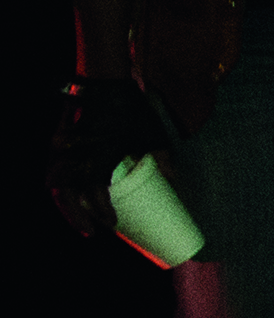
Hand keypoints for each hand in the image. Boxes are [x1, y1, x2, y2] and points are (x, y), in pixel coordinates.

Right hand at [47, 76, 155, 235]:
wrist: (105, 85)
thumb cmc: (131, 111)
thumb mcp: (152, 135)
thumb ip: (163, 158)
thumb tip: (174, 180)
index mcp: (100, 155)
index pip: (94, 191)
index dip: (101, 210)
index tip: (112, 223)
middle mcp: (79, 155)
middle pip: (71, 195)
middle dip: (80, 216)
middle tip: (94, 232)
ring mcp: (66, 151)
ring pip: (59, 187)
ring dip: (68, 206)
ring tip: (81, 221)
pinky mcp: (60, 146)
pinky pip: (56, 173)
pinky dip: (60, 189)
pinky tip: (68, 199)